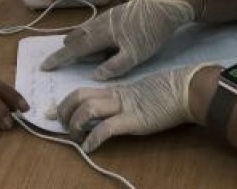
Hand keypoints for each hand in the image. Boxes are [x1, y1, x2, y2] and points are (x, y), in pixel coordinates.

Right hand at [40, 0, 194, 79]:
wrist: (166, 6)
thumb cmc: (150, 33)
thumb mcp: (134, 56)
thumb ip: (113, 67)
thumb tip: (95, 75)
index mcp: (101, 35)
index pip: (74, 49)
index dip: (59, 58)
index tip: (44, 66)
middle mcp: (100, 23)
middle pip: (77, 37)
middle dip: (69, 49)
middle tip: (63, 60)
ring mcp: (107, 16)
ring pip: (86, 30)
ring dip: (80, 41)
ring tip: (81, 51)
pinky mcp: (116, 13)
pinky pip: (95, 26)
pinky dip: (91, 35)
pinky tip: (100, 39)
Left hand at [50, 65, 205, 151]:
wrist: (186, 89)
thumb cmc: (167, 91)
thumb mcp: (139, 93)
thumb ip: (122, 99)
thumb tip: (108, 109)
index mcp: (115, 89)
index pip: (82, 91)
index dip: (64, 102)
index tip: (50, 111)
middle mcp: (115, 96)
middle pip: (78, 97)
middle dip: (63, 111)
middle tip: (59, 124)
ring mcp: (124, 107)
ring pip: (88, 110)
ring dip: (75, 125)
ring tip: (74, 137)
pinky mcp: (134, 120)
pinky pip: (107, 129)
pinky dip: (93, 139)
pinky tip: (89, 147)